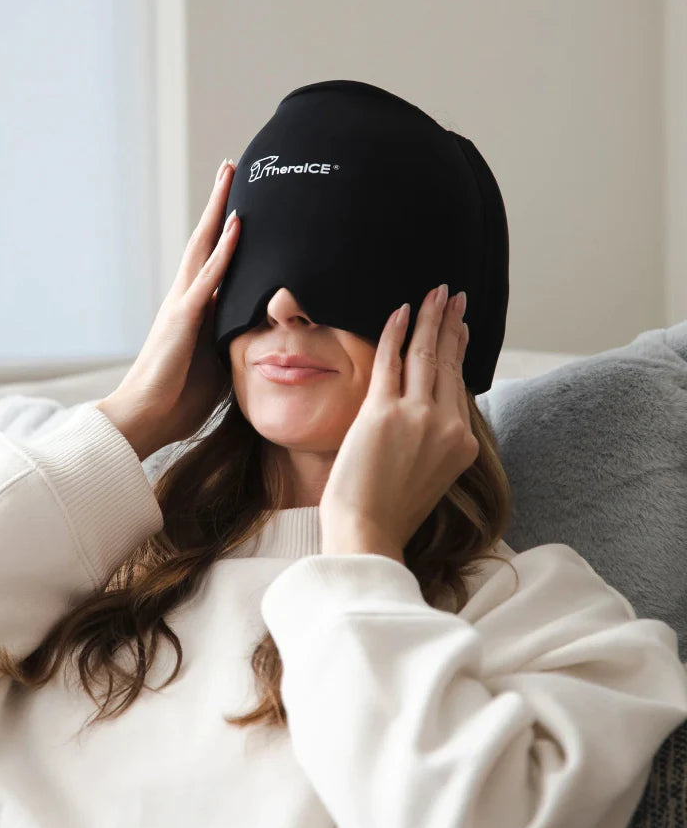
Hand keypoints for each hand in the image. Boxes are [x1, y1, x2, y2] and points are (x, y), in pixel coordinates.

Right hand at [99, 158, 239, 456]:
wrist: (146, 420)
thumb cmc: (178, 400)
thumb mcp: (214, 366)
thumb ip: (228, 343)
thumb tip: (253, 335)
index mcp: (194, 312)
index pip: (213, 263)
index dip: (226, 233)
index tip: (241, 206)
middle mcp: (185, 299)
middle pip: (204, 242)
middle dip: (218, 205)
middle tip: (230, 169)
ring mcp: (182, 306)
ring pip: (202, 248)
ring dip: (218, 211)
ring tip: (230, 176)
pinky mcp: (182, 321)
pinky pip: (207, 280)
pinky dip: (223, 252)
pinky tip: (237, 226)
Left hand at [319, 284, 477, 561]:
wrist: (367, 533)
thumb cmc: (389, 511)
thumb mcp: (429, 475)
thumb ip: (433, 439)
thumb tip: (425, 408)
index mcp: (461, 443)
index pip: (460, 384)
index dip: (459, 350)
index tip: (460, 327)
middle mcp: (446, 425)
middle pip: (448, 363)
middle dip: (450, 324)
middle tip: (453, 296)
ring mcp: (416, 416)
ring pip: (426, 355)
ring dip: (430, 318)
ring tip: (435, 294)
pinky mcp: (382, 412)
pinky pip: (390, 361)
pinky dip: (395, 333)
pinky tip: (401, 312)